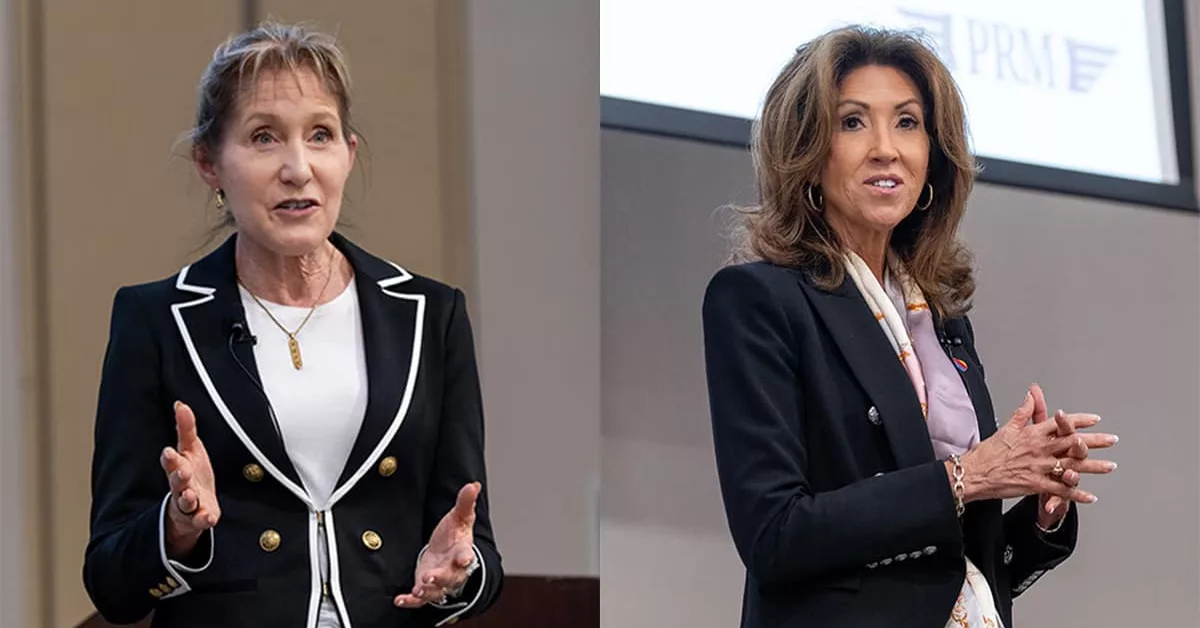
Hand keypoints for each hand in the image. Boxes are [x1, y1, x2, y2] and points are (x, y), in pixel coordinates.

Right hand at [160, 401, 219, 558]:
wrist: (195, 506)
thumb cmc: (192, 473)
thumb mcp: (190, 449)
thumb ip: (186, 429)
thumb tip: (180, 404)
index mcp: (178, 468)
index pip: (171, 462)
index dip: (170, 458)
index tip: (168, 452)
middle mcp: (181, 487)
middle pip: (176, 482)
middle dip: (178, 477)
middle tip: (182, 472)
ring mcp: (189, 505)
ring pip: (185, 502)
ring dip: (187, 498)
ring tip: (190, 495)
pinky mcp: (200, 518)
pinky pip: (200, 520)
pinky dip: (203, 520)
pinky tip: (208, 517)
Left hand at [394, 482, 481, 608]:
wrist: (447, 553)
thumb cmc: (455, 536)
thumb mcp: (460, 517)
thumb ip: (465, 502)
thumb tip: (473, 485)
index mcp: (462, 552)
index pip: (466, 555)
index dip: (465, 557)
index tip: (464, 558)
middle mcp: (453, 570)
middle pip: (450, 577)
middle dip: (441, 578)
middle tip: (431, 577)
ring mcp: (440, 581)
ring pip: (437, 590)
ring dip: (428, 591)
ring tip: (418, 590)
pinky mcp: (427, 588)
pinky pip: (420, 599)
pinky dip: (411, 601)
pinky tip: (400, 599)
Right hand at [956, 387, 1116, 505]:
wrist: (974, 473)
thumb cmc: (988, 452)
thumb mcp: (1006, 428)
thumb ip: (1022, 412)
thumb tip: (1031, 395)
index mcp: (1032, 433)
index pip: (1060, 423)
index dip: (1079, 421)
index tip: (1095, 420)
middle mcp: (1039, 449)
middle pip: (1072, 443)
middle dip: (1095, 441)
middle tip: (1112, 439)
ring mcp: (1039, 467)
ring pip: (1072, 467)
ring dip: (1093, 467)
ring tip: (1110, 466)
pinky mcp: (1036, 484)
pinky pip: (1061, 490)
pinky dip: (1076, 495)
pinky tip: (1090, 497)